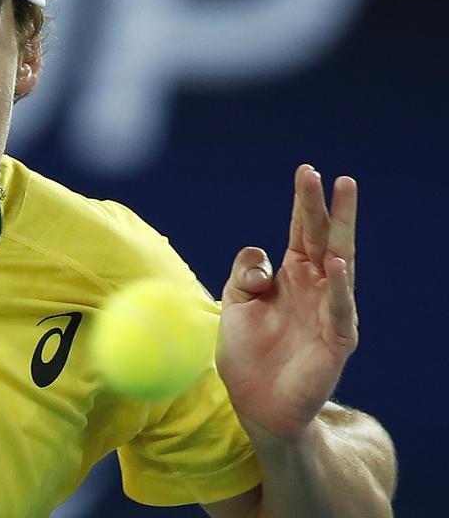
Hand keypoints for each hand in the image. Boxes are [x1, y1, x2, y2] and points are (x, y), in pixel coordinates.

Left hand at [217, 164, 358, 440]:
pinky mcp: (336, 341)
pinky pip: (341, 310)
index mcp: (291, 277)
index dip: (302, 203)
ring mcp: (329, 312)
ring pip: (340, 265)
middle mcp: (315, 288)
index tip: (306, 171)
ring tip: (343, 200)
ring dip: (340, 233)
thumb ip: (244, 274)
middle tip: (326, 174)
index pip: (300, 230)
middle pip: (323, 238)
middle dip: (325, 206)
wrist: (256, 405)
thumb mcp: (234, 304)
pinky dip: (340, 287)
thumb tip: (260, 256)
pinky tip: (336, 263)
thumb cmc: (248, 353)